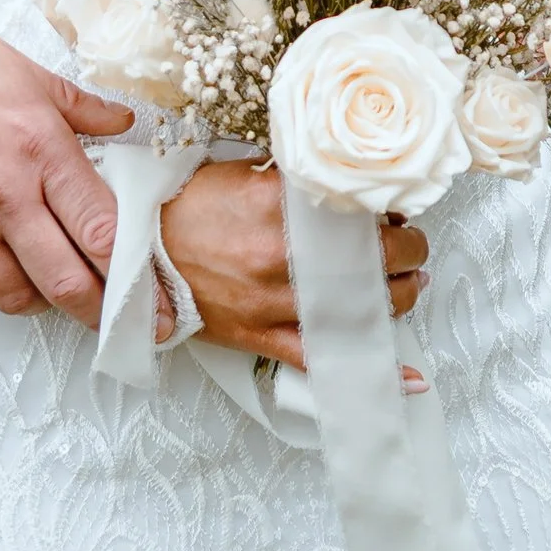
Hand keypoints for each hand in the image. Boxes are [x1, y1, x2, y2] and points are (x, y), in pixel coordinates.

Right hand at [0, 0, 132, 322]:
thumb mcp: (9, 62)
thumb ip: (73, 104)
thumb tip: (123, 121)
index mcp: (36, 145)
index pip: (105, 231)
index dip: (140, 279)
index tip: (161, 304)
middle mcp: (1, 193)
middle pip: (69, 284)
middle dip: (103, 313)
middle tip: (121, 323)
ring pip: (15, 297)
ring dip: (38, 297)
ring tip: (48, 278)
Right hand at [159, 162, 427, 368]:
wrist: (138, 249)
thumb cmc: (186, 207)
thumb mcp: (239, 172)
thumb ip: (292, 180)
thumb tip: (340, 187)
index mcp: (277, 205)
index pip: (358, 208)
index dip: (387, 209)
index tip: (394, 209)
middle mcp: (281, 255)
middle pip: (374, 258)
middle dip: (406, 251)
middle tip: (411, 245)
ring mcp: (274, 301)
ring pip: (361, 308)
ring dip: (398, 297)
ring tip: (407, 285)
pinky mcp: (263, 335)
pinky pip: (322, 359)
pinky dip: (370, 369)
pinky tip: (408, 377)